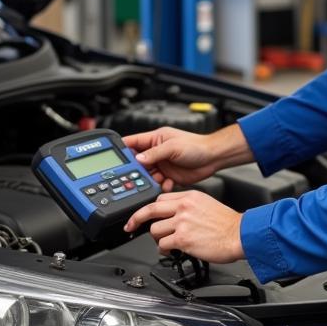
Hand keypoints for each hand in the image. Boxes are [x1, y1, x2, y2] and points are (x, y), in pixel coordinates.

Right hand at [123, 124, 253, 191]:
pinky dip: (159, 186)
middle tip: (134, 176)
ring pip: (147, 175)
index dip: (122, 150)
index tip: (114, 159)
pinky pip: (158, 184)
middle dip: (135, 170)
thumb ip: (154, 153)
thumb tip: (138, 159)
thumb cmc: (197, 146)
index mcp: (155, 139)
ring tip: (153, 181)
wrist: (213, 158)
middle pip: (137, 162)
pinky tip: (166, 184)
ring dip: (148, 180)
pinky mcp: (168, 176)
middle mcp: (156, 152)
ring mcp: (162, 165)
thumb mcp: (173, 147)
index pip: (133, 142)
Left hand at [124, 191, 244, 263]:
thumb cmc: (227, 224)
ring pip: (154, 230)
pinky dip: (164, 250)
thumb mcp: (207, 204)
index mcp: (189, 197)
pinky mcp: (183, 238)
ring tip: (167, 243)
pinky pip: (162, 244)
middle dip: (136, 219)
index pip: (160, 198)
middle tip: (130, 226)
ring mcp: (182, 222)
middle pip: (150, 210)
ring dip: (158, 239)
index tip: (143, 215)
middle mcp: (183, 207)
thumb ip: (188, 206)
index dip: (150, 209)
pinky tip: (171, 250)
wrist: (240, 234)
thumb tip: (173, 214)